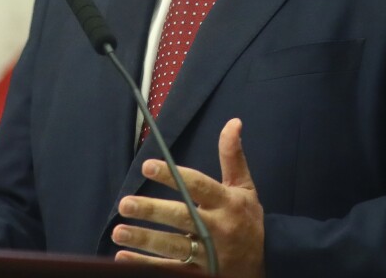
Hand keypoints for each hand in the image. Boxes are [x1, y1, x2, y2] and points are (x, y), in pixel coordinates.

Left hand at [112, 118, 264, 276]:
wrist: (267, 262)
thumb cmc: (248, 219)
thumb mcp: (244, 187)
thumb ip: (232, 156)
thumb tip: (232, 122)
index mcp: (227, 202)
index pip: (198, 185)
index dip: (173, 176)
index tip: (147, 166)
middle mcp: (218, 227)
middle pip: (182, 217)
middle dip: (152, 211)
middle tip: (125, 204)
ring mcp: (209, 253)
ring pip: (174, 246)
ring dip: (144, 240)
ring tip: (118, 231)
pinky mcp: (201, 273)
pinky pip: (170, 269)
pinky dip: (145, 265)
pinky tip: (123, 257)